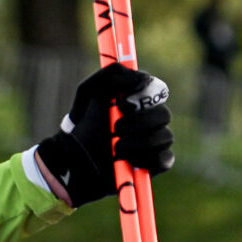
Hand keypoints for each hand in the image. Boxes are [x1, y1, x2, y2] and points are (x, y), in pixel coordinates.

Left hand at [36, 63, 174, 206]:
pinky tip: (128, 161)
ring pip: (166, 137)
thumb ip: (111, 76)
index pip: (157, 92)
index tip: (121, 104)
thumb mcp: (89, 92)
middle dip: (140, 122)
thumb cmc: (83, 124)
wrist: (76, 160)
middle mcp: (150, 121)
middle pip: (164, 115)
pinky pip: (165, 159)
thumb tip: (143, 77)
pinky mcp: (155, 165)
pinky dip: (147, 159)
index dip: (144, 97)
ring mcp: (154, 144)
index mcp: (138, 102)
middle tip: (116, 128)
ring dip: (139, 142)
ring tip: (116, 149)